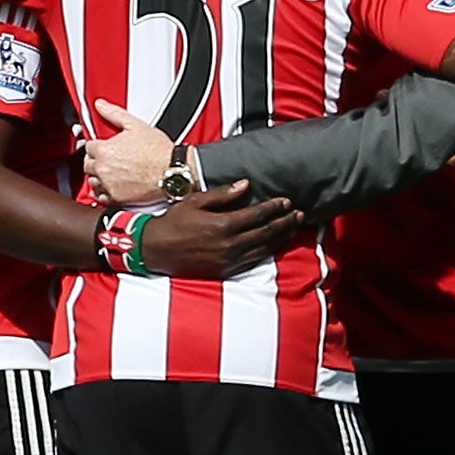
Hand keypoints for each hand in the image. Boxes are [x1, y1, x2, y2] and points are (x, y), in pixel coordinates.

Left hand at [83, 100, 174, 203]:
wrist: (172, 171)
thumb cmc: (158, 151)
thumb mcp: (135, 125)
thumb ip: (113, 113)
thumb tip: (100, 105)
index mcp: (104, 150)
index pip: (88, 146)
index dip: (96, 144)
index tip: (104, 145)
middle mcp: (103, 169)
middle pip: (88, 164)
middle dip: (95, 159)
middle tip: (109, 157)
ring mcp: (109, 185)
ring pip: (92, 181)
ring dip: (98, 176)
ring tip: (111, 170)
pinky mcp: (117, 199)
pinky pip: (101, 197)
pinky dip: (104, 191)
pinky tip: (113, 184)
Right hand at [141, 183, 306, 276]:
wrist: (155, 250)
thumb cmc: (174, 222)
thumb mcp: (196, 201)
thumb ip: (223, 194)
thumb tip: (246, 184)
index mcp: (223, 225)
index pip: (257, 215)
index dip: (274, 208)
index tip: (286, 201)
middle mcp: (229, 245)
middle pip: (266, 232)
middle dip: (284, 222)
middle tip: (298, 214)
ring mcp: (228, 260)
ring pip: (263, 248)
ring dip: (281, 237)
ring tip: (294, 228)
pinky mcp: (225, 270)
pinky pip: (253, 260)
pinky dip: (267, 251)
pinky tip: (275, 244)